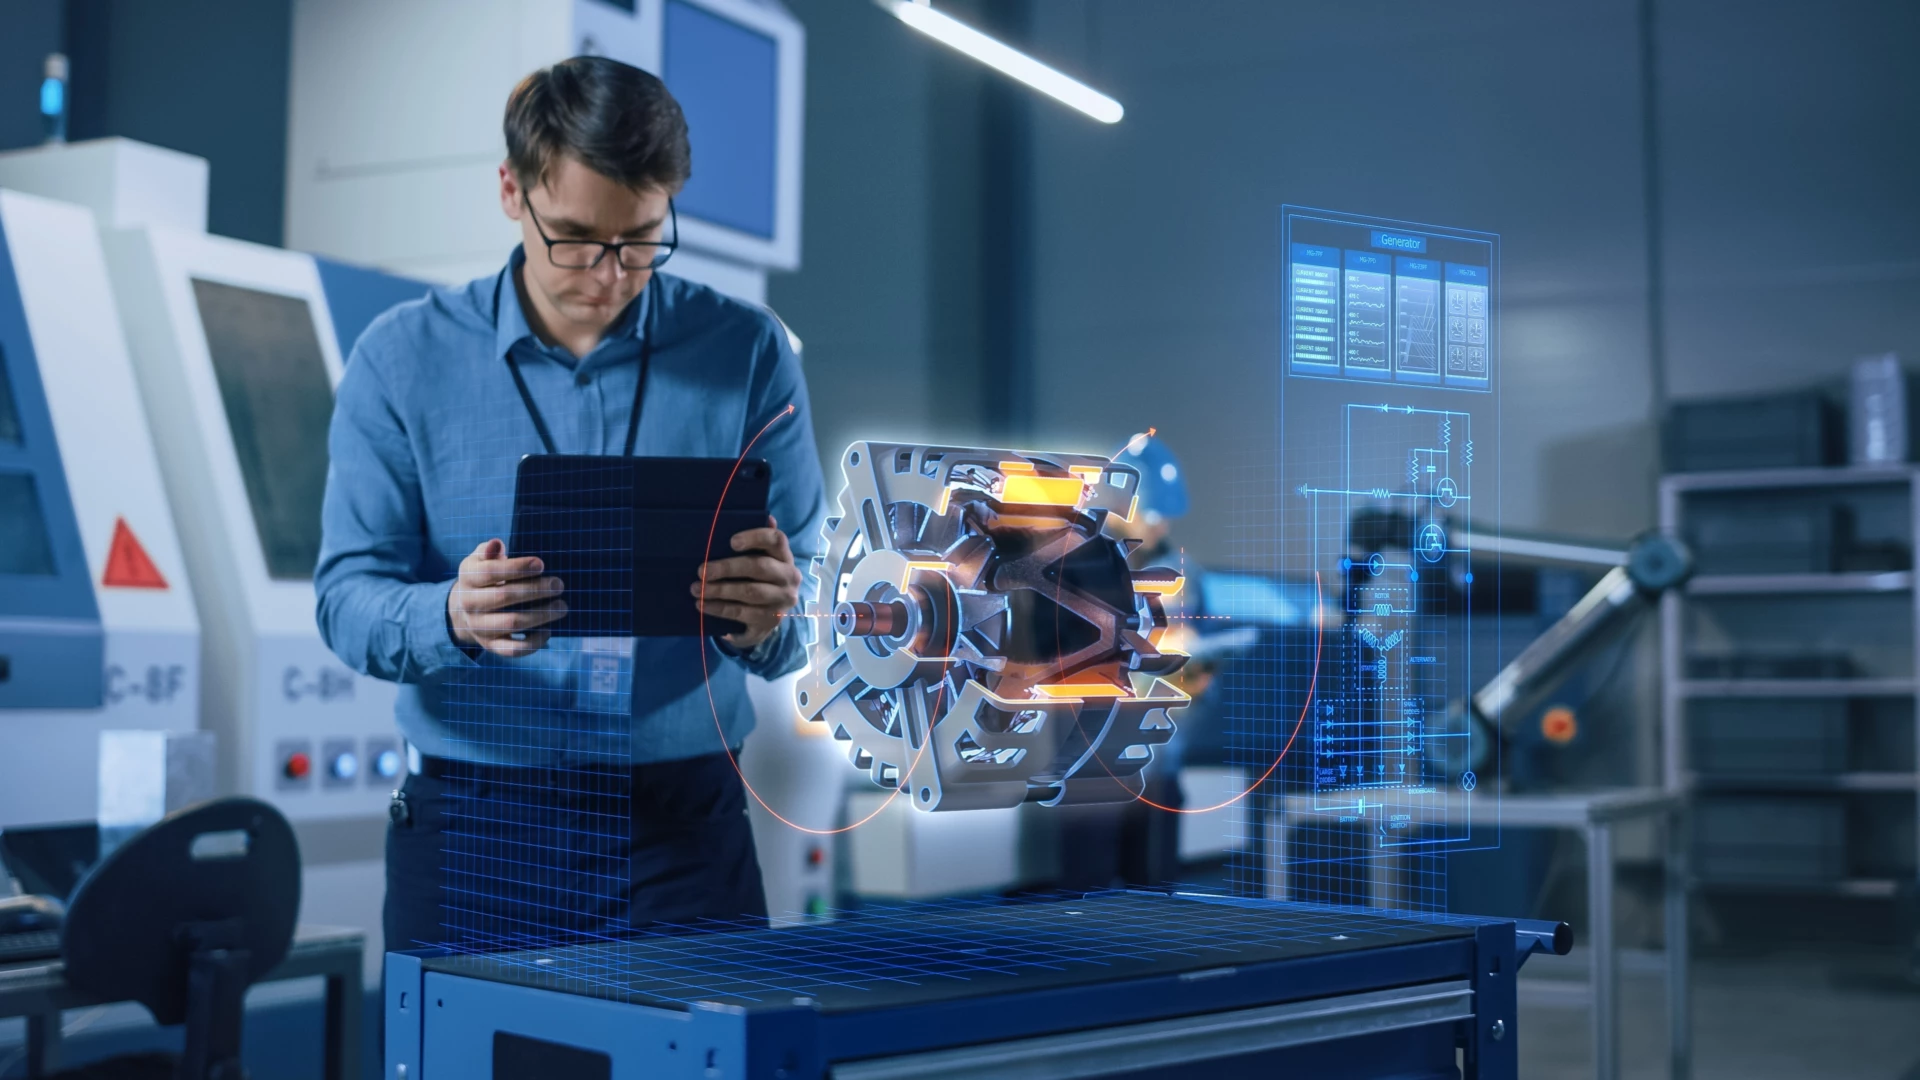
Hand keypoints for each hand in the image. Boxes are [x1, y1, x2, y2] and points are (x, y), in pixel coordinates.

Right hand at [447, 539, 566, 657]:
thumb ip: (488, 551)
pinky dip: (533, 643)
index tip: (541, 564)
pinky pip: (512, 650)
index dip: (517, 568)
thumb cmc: (482, 578)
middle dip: (535, 590)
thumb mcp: (479, 560)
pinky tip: (548, 630)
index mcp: (468, 578)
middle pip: (503, 597)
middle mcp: (470, 604)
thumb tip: (497, 544)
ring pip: (511, 623)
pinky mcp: (490, 646)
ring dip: (541, 615)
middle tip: (558, 584)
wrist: (463, 610)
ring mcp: (479, 627)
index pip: (490, 572)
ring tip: (562, 606)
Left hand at [693, 516, 801, 651]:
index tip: (731, 542)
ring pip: (750, 592)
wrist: (770, 617)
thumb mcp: (763, 560)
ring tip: (696, 589)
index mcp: (786, 557)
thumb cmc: (761, 580)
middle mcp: (789, 578)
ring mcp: (782, 601)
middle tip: (701, 571)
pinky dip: (719, 609)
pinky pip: (742, 613)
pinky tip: (702, 605)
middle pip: (759, 567)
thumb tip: (767, 517)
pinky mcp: (770, 621)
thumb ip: (760, 542)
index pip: (777, 539)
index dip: (755, 537)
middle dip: (727, 568)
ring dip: (719, 590)